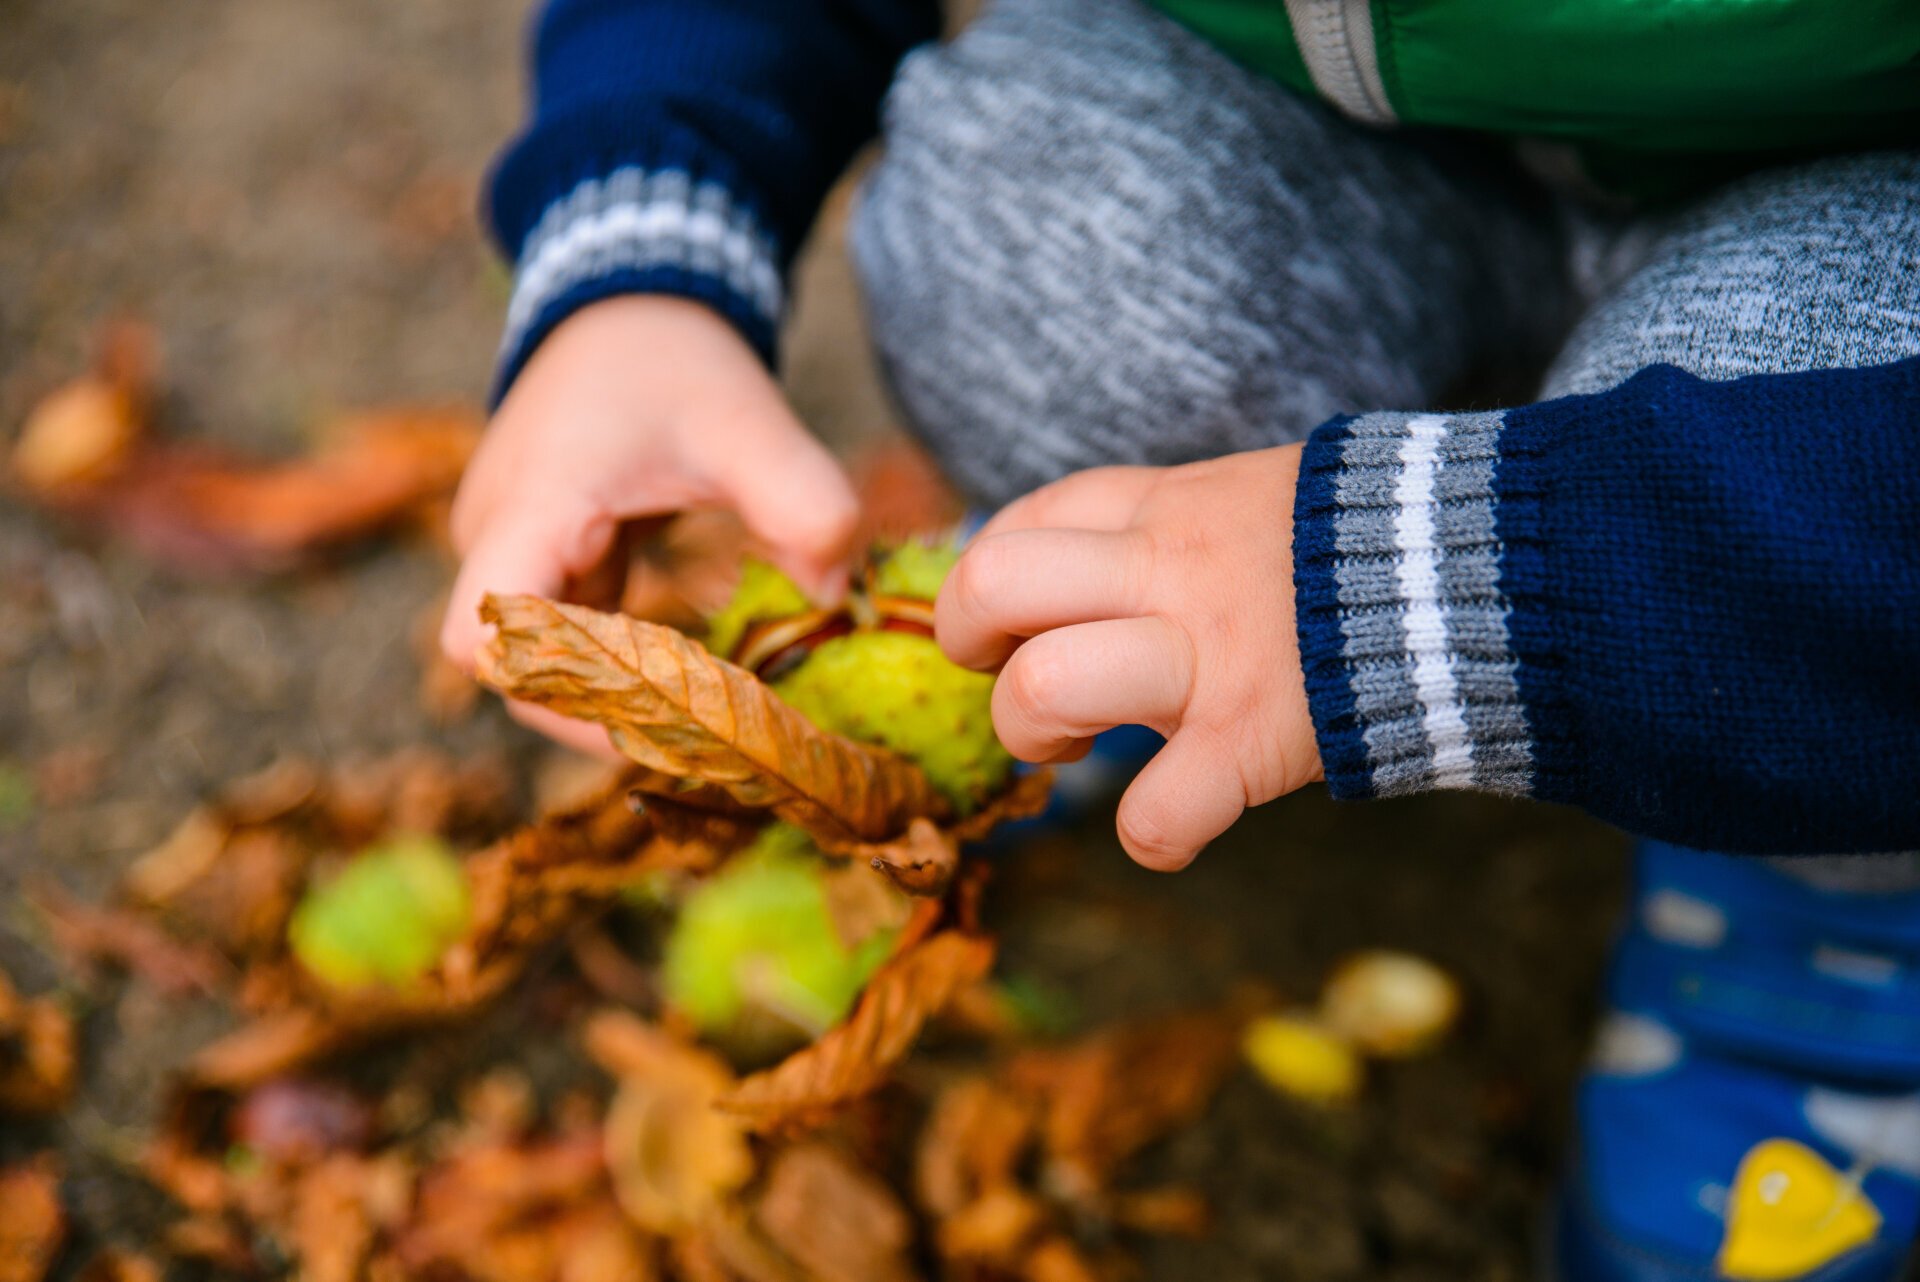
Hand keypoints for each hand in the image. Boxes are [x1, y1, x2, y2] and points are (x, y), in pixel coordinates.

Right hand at [441, 295, 857, 754]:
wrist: (632, 294)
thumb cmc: (676, 358)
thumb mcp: (749, 422)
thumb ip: (802, 502)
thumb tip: (835, 598)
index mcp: (532, 506)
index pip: (484, 639)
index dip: (556, 696)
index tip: (651, 717)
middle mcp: (499, 535)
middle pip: (517, 672)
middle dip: (605, 715)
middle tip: (707, 744)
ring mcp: (514, 548)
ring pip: (540, 660)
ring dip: (617, 695)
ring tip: (710, 723)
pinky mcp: (544, 554)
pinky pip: (566, 633)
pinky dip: (624, 663)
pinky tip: (696, 681)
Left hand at [936, 445, 1322, 869]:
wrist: (1491, 566)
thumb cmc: (1361, 549)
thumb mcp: (1249, 499)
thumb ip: (1166, 530)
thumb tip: (1087, 573)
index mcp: (1163, 509)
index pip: (1022, 521)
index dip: (989, 578)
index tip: (1015, 621)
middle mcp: (1167, 571)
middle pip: (993, 581)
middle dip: (966, 641)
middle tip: (1009, 674)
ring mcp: (1207, 655)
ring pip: (1042, 688)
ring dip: (1032, 736)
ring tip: (1076, 747)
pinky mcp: (1253, 738)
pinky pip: (1154, 813)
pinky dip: (1154, 836)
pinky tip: (1177, 822)